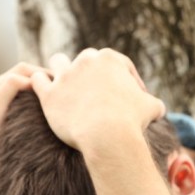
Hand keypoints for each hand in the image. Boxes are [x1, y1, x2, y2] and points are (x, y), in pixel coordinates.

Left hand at [32, 48, 164, 150]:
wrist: (107, 135)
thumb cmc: (132, 121)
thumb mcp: (152, 107)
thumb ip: (152, 103)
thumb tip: (157, 108)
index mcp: (110, 59)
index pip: (114, 63)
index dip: (119, 77)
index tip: (122, 93)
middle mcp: (85, 61)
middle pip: (85, 59)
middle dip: (88, 72)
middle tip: (90, 89)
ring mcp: (65, 76)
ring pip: (57, 62)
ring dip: (60, 70)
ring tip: (62, 84)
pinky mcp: (48, 93)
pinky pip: (37, 80)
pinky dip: (39, 84)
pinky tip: (43, 92)